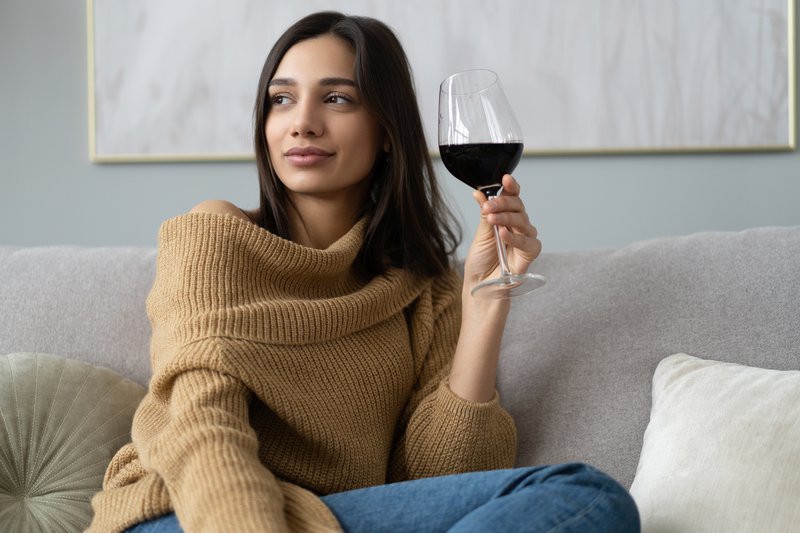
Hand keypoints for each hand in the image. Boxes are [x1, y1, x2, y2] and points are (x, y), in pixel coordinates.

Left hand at [462, 174, 541, 293]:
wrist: (480, 284)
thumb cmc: (480, 260)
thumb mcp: (480, 233)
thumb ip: (485, 214)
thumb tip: (479, 193)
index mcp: (506, 217)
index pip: (512, 197)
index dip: (511, 187)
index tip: (505, 179)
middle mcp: (518, 225)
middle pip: (518, 206)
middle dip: (503, 202)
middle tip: (489, 206)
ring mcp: (525, 238)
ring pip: (523, 220)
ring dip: (506, 218)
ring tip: (492, 220)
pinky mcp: (530, 253)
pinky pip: (528, 241)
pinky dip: (515, 236)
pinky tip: (503, 234)